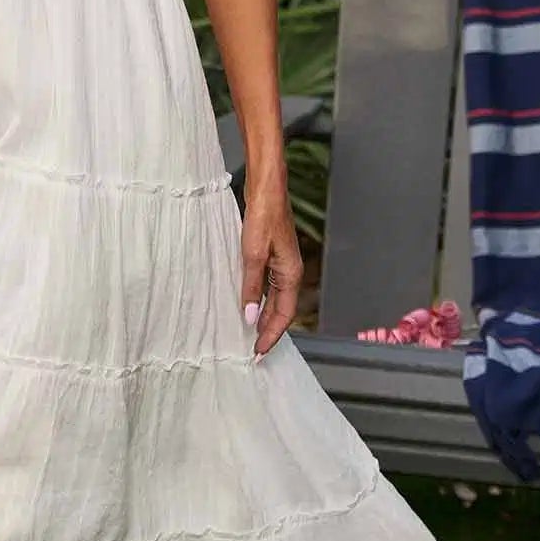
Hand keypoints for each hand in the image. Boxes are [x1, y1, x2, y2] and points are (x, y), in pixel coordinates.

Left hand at [240, 182, 302, 356]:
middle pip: (282, 310)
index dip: (271, 335)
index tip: (258, 351)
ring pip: (276, 299)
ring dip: (264, 317)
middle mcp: (290, 272)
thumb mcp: (252, 255)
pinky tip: (249, 304)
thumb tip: (249, 316)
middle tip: (254, 349)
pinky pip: (269, 286)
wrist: (267, 190)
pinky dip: (260, 300)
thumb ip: (251, 287)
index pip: (284, 315)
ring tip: (251, 333)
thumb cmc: (264, 216)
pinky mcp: (272, 255)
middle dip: (269, 331)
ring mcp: (282, 264)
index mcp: (290, 274)